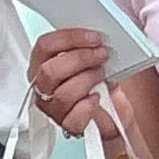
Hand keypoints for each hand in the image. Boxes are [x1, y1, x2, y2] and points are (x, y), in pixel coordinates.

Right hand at [28, 22, 120, 140]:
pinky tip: (96, 98)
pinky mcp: (67, 125)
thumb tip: (105, 32)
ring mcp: (53, 107)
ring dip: (87, 80)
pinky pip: (73, 119)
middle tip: (101, 55)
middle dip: (80, 59)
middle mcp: (43, 85)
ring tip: (101, 75)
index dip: (70, 38)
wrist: (115, 109)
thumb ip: (91, 43)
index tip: (94, 38)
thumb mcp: (94, 55)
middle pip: (49, 71)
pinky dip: (88, 107)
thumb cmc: (101, 80)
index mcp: (43, 62)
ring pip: (62, 95)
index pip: (45, 46)